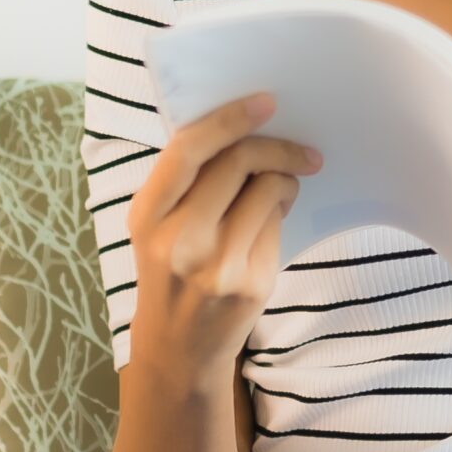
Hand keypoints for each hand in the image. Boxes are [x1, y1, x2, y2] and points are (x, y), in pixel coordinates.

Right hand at [125, 91, 322, 387]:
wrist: (178, 348)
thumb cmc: (171, 271)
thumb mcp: (159, 226)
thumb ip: (188, 181)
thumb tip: (245, 128)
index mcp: (147, 215)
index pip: (190, 150)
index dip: (230, 119)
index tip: (266, 102)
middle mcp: (178, 239)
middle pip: (239, 162)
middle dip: (278, 147)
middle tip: (304, 150)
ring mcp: (217, 264)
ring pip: (267, 190)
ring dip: (285, 180)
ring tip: (282, 189)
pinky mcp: (250, 283)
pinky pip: (277, 225)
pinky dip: (281, 213)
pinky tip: (271, 222)